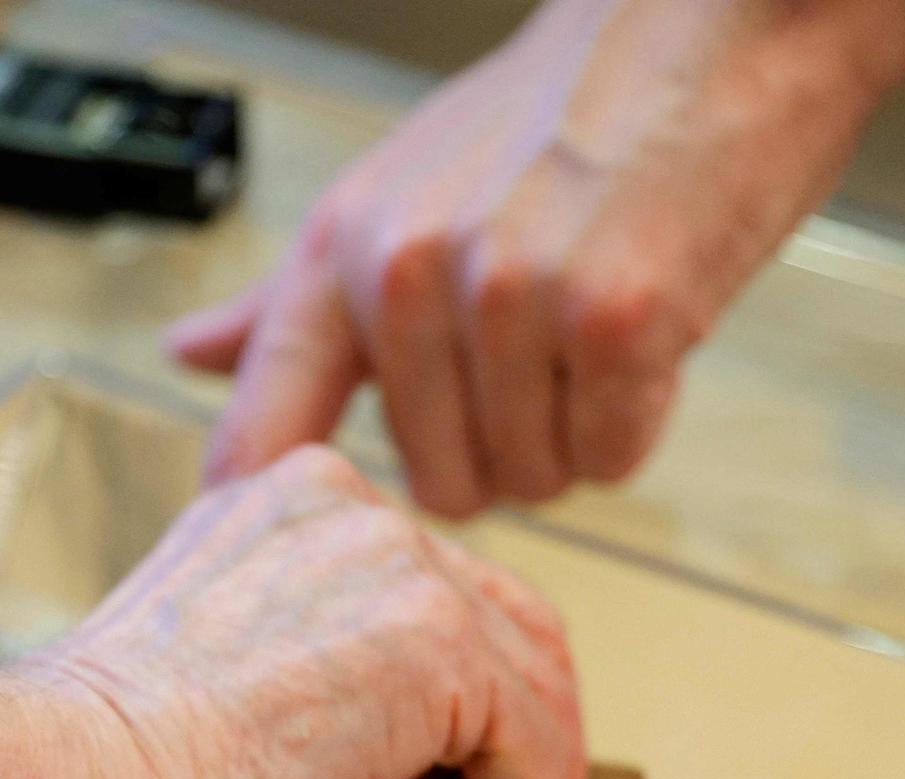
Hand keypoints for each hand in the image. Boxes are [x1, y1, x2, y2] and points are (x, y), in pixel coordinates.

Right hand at [0, 451, 583, 778]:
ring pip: (536, 712)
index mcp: (294, 514)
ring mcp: (399, 567)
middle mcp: (354, 515)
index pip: (443, 611)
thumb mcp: (242, 726)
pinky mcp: (437, 643)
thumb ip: (354, 723)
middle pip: (519, 644)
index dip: (465, 740)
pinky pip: (535, 763)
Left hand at [166, 0, 904, 518]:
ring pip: (531, 478)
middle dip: (504, 444)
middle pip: (440, 484)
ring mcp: (509, 296)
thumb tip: (192, 353)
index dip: (257, 520)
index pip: (266, 426)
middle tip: (543, 351)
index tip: (256, 595)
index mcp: (344, 251)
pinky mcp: (610, 320)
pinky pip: (609, 456)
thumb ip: (297, 300)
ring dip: (576, 429)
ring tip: (593, 325)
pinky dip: (639, 416)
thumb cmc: (558, 115)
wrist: (712, 26)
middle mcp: (409, 273)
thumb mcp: (395, 193)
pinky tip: (646, 330)